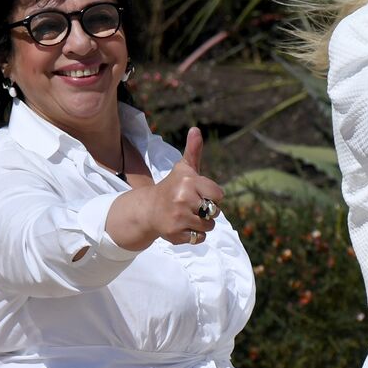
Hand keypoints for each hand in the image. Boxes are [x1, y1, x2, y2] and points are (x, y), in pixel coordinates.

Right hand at [146, 127, 223, 245]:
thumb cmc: (173, 187)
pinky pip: (199, 238)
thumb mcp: (184, 169)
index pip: (219, 195)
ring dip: (202, 224)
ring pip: (209, 226)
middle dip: (207, 210)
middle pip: (215, 212)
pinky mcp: (175, 233)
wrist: (148, 209)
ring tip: (188, 216)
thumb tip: (196, 129)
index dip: (212, 196)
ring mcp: (178, 217)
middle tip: (191, 206)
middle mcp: (183, 199)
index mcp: (188, 181)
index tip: (199, 193)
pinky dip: (194, 235)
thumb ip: (193, 150)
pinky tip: (183, 226)